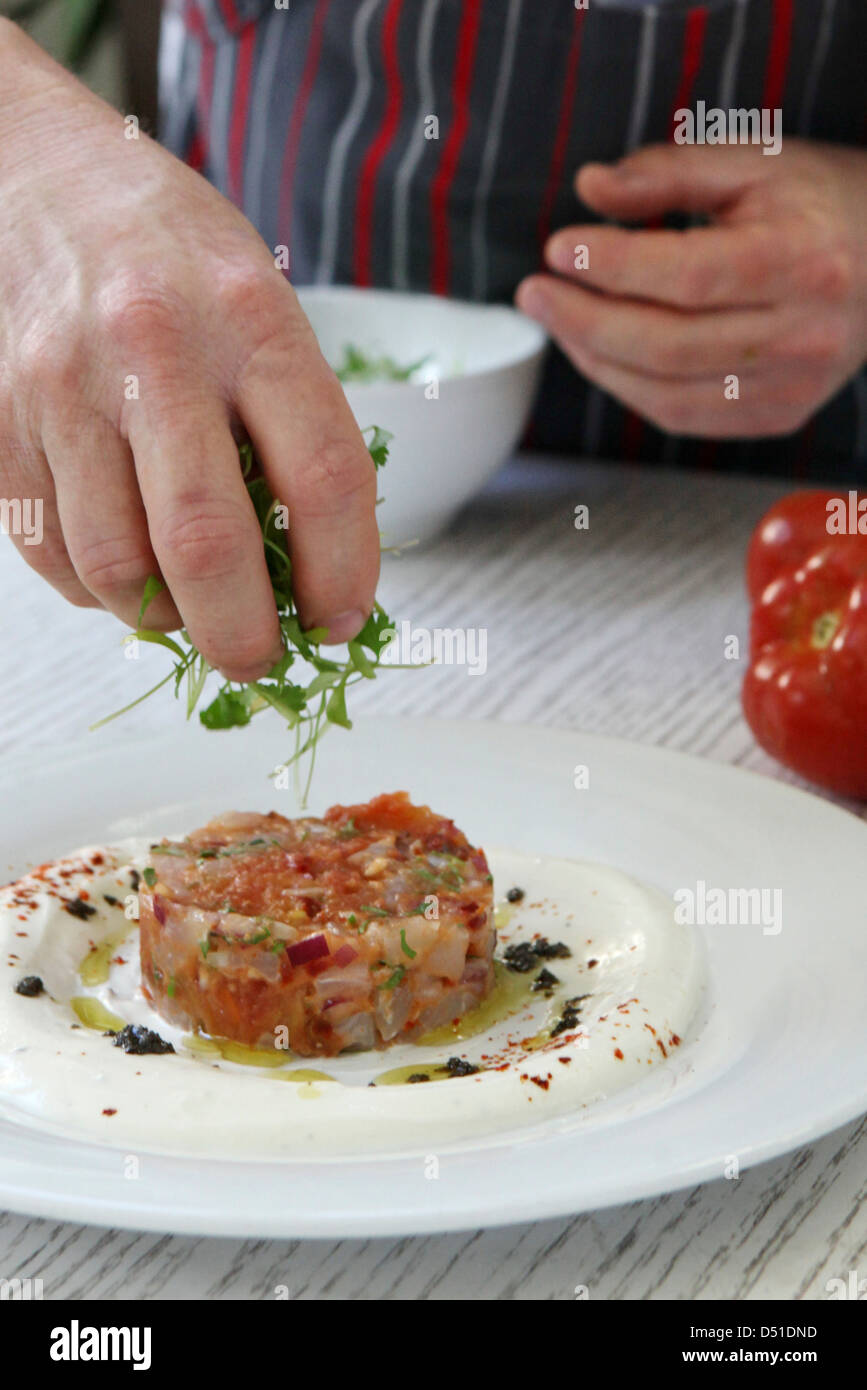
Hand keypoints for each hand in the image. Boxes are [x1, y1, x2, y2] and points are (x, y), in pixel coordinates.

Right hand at [0, 20, 378, 679]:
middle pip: (208, 543)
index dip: (343, 573)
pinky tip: (126, 571)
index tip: (342, 621)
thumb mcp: (262, 306)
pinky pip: (51, 553)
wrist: (37, 177)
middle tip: (261, 661)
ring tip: (190, 612)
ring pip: (116, 566)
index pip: (322, 475)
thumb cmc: (174, 255)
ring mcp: (64, 387)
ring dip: (164, 620)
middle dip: (245, 635)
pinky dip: (97, 592)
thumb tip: (314, 571)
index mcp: (250, 319)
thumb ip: (293, 424)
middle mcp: (155, 350)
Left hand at [516, 140, 866, 439]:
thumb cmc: (819, 201)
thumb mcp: (754, 161)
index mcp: (802, 260)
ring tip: (559, 320)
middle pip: (667, 344)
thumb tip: (590, 188)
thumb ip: (669, 170)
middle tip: (534, 292)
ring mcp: (793, 386)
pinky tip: (602, 353)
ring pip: (667, 393)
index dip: (612, 265)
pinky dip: (631, 389)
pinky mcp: (779, 415)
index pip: (687, 274)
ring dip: (597, 359)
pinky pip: (684, 417)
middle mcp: (802, 334)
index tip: (558, 247)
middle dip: (584, 320)